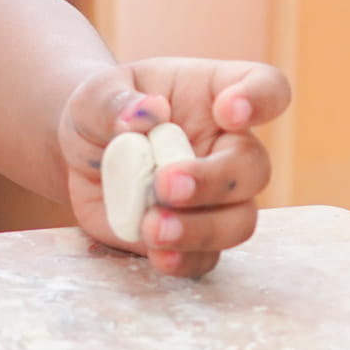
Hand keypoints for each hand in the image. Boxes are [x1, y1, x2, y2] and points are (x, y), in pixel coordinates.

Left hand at [60, 59, 292, 275]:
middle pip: (255, 167)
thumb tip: (144, 114)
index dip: (260, 100)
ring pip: (240, 221)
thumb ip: (112, 101)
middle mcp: (228, 146)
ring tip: (153, 227)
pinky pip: (207, 258)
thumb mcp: (95, 93)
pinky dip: (184, 259)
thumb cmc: (104, 112)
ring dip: (202, 229)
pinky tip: (156, 255)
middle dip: (214, 181)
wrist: (83, 155)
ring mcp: (216, 197)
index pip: (266, 89)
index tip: (228, 110)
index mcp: (217, 95)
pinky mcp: (192, 237)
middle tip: (166, 185)